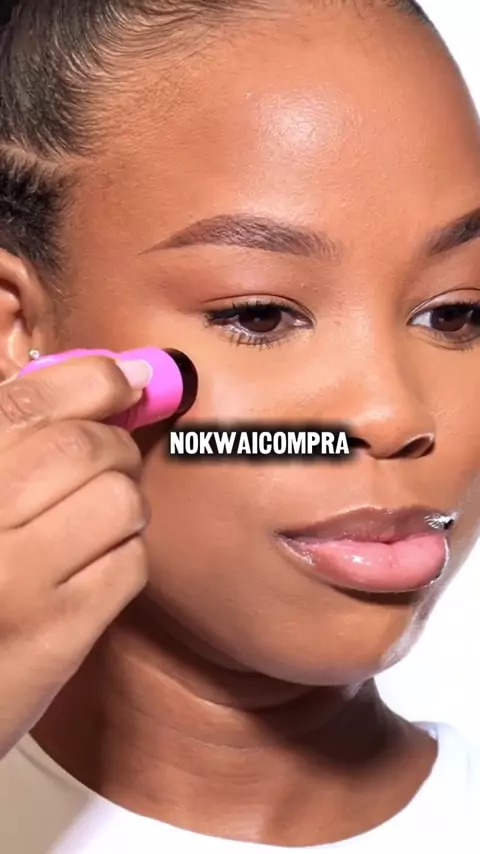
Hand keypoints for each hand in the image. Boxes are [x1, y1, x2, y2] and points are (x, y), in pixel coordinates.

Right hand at [0, 356, 151, 758]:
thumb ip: (17, 438)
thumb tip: (114, 376)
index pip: (26, 403)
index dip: (93, 379)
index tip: (127, 379)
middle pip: (85, 448)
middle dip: (116, 446)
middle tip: (110, 460)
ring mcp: (14, 581)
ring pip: (119, 501)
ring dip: (123, 505)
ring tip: (96, 524)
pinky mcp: (55, 634)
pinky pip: (130, 562)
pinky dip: (125, 558)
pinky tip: (94, 570)